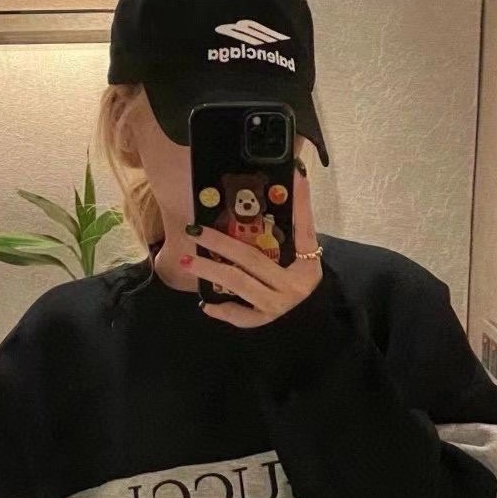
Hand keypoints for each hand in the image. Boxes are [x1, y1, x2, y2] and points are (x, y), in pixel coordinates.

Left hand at [196, 158, 321, 327]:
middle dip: (221, 243)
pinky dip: (222, 310)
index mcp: (307, 266)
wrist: (310, 318)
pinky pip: (239, 316)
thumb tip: (295, 175)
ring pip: (238, 284)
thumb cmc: (300, 278)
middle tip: (195, 231)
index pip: (302, 230)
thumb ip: (298, 219)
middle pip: (252, 259)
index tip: (292, 176)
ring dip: (210, 271)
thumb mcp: (305, 251)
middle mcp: (292, 287)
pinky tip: (205, 303)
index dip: (299, 205)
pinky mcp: (262, 322)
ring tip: (187, 261)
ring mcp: (276, 306)